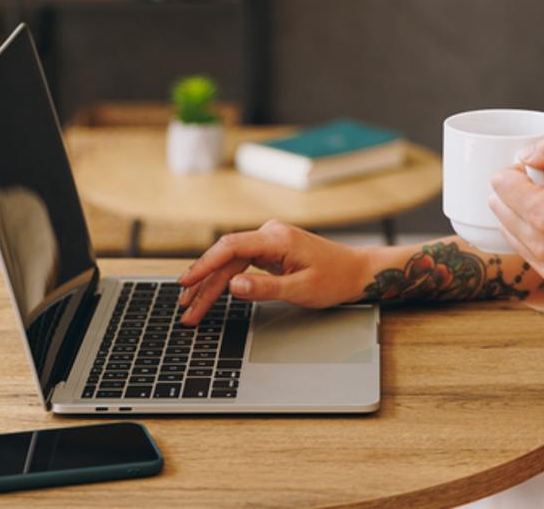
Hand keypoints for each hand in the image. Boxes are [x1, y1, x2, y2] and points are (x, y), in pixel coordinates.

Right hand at [173, 219, 369, 324]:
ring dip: (212, 285)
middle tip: (186, 309)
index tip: (186, 282)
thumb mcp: (301, 289)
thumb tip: (233, 285)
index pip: (230, 248)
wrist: (357, 272)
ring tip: (192, 307)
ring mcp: (269, 242)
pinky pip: (241, 264)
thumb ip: (265, 288)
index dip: (204, 265)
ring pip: (231, 263)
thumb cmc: (335, 279)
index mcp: (276, 238)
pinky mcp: (270, 251)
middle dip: (204, 284)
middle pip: (226, 258)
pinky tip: (210, 293)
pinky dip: (226, 280)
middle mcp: (269, 234)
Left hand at [488, 135, 543, 291]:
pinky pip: (521, 245)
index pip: (500, 183)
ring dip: (523, 211)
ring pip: (505, 225)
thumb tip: (523, 155)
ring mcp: (543, 264)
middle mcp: (538, 245)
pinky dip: (531, 230)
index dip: (521, 169)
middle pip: (497, 204)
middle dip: (519, 190)